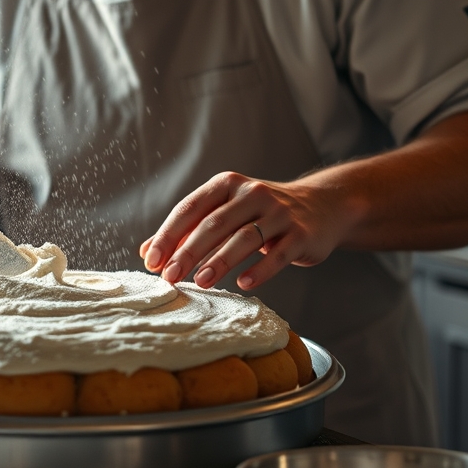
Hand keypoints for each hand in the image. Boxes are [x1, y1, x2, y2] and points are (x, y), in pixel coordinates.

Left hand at [139, 172, 341, 289]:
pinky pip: (278, 253)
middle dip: (188, 251)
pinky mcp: (300, 234)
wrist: (321, 206)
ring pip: (244, 238)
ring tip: (201, 282)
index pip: (190, 208)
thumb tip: (146, 253)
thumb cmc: (261, 213)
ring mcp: (279, 212)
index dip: (168, 235)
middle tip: (170, 277)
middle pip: (214, 223)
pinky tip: (243, 283)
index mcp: (227, 185)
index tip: (152, 261)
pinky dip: (260, 269)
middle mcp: (252, 193)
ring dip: (220, 261)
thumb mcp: (225, 212)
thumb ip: (188, 230)